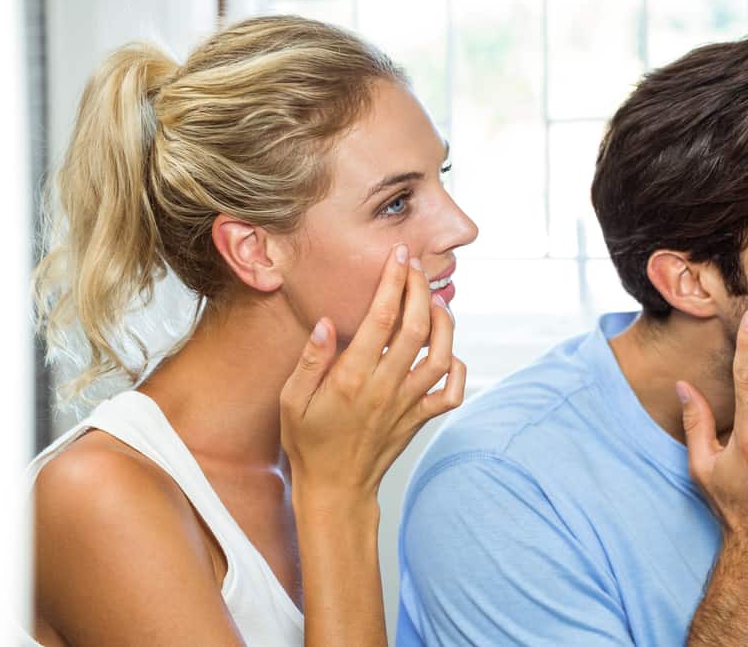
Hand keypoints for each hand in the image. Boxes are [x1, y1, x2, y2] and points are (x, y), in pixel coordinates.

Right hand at [279, 243, 465, 499]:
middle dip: (420, 290)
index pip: (380, 319)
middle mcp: (385, 389)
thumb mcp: (291, 401)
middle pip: (416, 328)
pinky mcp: (420, 419)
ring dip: (444, 323)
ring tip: (435, 301)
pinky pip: (450, 392)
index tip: (397, 257)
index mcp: (351, 379)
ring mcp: (407, 405)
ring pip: (440, 356)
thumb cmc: (309, 443)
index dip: (392, 282)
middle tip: (415, 266)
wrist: (336, 490)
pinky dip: (456, 367)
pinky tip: (446, 351)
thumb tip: (326, 323)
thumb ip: (309, 361)